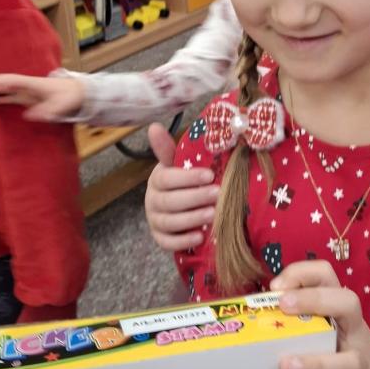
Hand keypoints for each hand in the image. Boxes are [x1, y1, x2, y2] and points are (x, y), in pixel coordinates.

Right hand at [0, 73, 84, 121]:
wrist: (80, 92)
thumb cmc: (71, 96)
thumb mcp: (62, 104)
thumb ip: (48, 110)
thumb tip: (30, 115)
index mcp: (32, 84)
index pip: (9, 81)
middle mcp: (27, 85)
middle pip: (4, 82)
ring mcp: (27, 91)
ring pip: (5, 88)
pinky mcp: (29, 97)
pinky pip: (11, 95)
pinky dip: (0, 96)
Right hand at [144, 123, 218, 250]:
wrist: (180, 206)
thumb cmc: (184, 181)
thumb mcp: (179, 164)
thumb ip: (169, 149)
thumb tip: (154, 126)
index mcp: (157, 180)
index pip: (167, 178)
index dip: (188, 177)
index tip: (209, 175)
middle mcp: (152, 201)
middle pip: (169, 201)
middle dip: (194, 198)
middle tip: (217, 194)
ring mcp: (155, 221)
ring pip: (169, 222)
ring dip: (192, 219)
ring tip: (213, 214)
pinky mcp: (161, 238)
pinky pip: (168, 243)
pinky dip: (183, 241)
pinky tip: (200, 237)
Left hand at [271, 260, 369, 368]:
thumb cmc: (338, 355)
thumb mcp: (326, 331)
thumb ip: (294, 324)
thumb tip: (244, 322)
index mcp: (341, 311)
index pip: (328, 276)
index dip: (303, 274)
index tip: (276, 287)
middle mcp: (356, 332)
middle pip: (348, 305)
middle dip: (315, 302)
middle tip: (281, 307)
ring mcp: (362, 366)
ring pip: (347, 362)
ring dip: (316, 365)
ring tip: (285, 368)